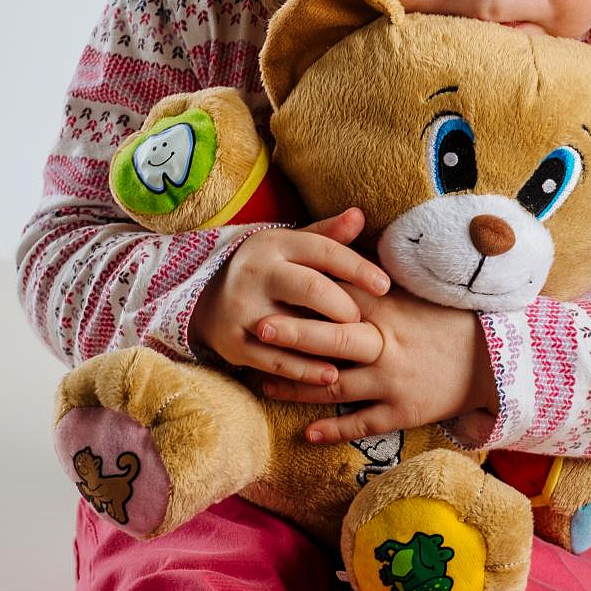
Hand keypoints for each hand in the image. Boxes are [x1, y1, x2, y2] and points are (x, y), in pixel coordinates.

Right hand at [188, 208, 388, 384]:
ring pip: (294, 327)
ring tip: (358, 350)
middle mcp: (256, 273)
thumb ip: (326, 235)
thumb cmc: (268, 270)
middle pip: (311, 288)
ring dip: (330, 342)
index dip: (358, 268)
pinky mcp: (234, 342)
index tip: (385, 286)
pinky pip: (276, 360)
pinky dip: (306, 370)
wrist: (205, 298)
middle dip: (344, 306)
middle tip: (362, 320)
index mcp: (273, 244)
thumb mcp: (290, 247)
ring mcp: (242, 309)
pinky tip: (332, 375)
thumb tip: (360, 215)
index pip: (323, 251)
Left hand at [262, 285, 499, 444]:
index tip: (274, 282)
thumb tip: (346, 245)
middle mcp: (386, 345)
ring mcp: (392, 381)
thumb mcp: (416, 292)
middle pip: (331, 339)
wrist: (493, 362)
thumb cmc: (448, 321)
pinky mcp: (403, 411)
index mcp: (388, 310)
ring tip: (264, 385)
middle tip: (257, 329)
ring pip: (336, 384)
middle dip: (293, 334)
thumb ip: (376, 277)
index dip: (306, 290)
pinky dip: (334, 429)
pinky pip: (362, 423)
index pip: (339, 296)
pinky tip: (307, 432)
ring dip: (297, 387)